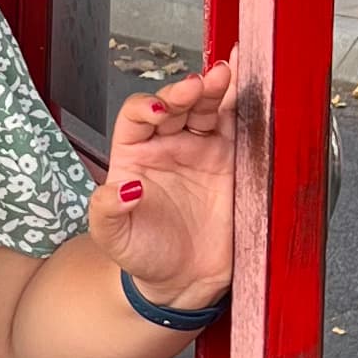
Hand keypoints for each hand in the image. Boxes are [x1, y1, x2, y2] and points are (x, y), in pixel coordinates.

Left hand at [86, 58, 236, 311]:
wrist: (183, 281)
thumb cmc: (143, 254)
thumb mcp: (113, 238)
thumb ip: (107, 211)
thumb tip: (122, 188)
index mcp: (134, 154)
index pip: (135, 117)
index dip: (145, 107)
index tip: (157, 112)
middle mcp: (166, 144)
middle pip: (175, 105)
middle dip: (186, 92)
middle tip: (199, 86)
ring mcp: (200, 149)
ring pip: (207, 108)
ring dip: (217, 89)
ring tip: (226, 76)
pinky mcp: (230, 161)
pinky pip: (237, 126)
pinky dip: (244, 104)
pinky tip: (250, 82)